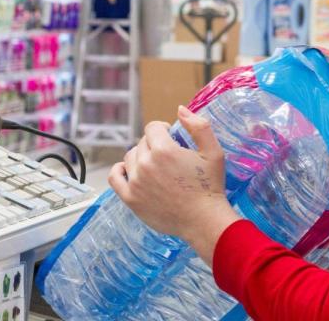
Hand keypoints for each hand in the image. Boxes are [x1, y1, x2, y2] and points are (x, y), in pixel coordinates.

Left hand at [109, 106, 241, 263]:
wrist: (203, 220)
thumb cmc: (210, 186)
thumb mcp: (213, 151)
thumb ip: (199, 126)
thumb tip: (180, 109)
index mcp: (164, 150)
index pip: (153, 127)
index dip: (163, 129)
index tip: (172, 137)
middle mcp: (145, 164)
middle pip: (142, 142)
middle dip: (155, 144)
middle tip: (169, 157)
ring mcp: (135, 182)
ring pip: (130, 157)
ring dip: (141, 157)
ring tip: (156, 166)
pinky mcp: (130, 199)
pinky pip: (115, 177)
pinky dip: (120, 170)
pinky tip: (131, 171)